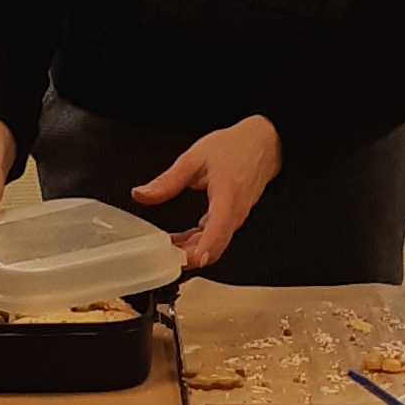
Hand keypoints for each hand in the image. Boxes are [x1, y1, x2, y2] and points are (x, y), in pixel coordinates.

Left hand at [130, 116, 282, 270]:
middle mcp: (234, 214)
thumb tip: (141, 195)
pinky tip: (179, 241)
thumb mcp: (195, 158)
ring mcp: (235, 219)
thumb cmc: (235, 148)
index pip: (216, 233)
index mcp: (227, 197)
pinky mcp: (232, 220)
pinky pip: (215, 239)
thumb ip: (167, 180)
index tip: (181, 261)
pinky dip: (196, 243)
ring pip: (213, 247)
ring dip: (190, 252)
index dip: (200, 252)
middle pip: (213, 249)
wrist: (263, 144)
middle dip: (188, 258)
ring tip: (164, 250)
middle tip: (161, 259)